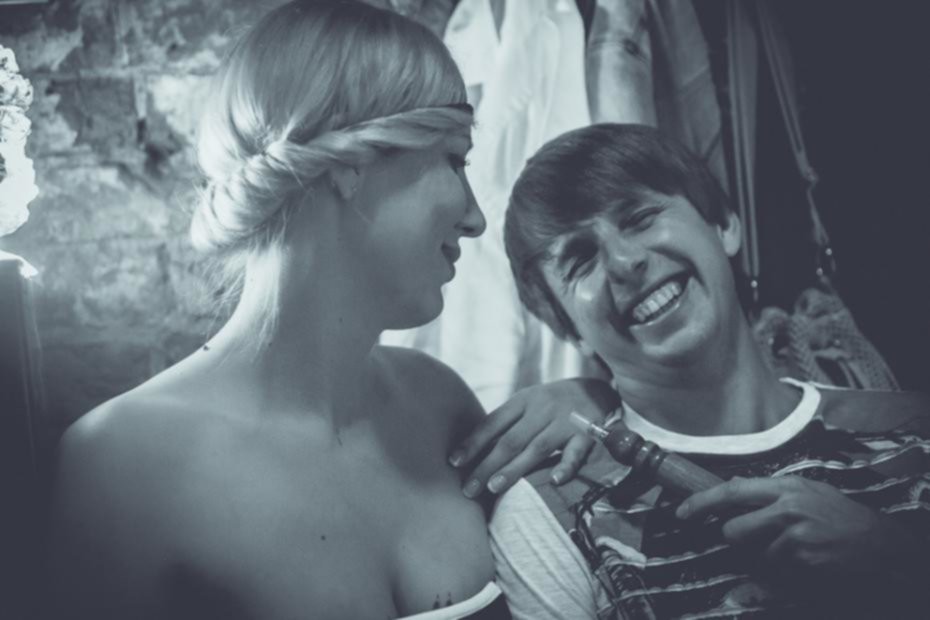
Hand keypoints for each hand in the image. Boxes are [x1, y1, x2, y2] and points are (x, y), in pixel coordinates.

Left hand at [449, 378, 619, 497]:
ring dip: (515, 469)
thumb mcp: (530, 403)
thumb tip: (472, 452)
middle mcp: (542, 408)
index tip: (453, 462)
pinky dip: (567, 466)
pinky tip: (555, 482)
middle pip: (510, 440)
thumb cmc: (554, 403)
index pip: (493, 423)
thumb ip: (508, 423)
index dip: (473, 442)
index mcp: (523, 400)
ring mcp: (565, 421)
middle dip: (487, 465)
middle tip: (468, 489)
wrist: (599, 389)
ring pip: (537, 447)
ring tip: (494, 487)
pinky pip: (577, 451)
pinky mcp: (588, 433)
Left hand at [676, 476, 898, 577]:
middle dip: (736, 539)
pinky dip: (782, 570)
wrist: (877, 542)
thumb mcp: (806, 491)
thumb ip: (769, 492)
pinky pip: (774, 571)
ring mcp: (795, 536)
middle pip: (733, 530)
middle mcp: (787, 508)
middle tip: (757, 538)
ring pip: (753, 554)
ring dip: (764, 557)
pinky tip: (803, 560)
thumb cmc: (838, 515)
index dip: (702, 502)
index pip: (731, 490)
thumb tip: (729, 487)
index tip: (682, 512)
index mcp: (785, 487)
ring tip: (793, 548)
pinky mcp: (803, 560)